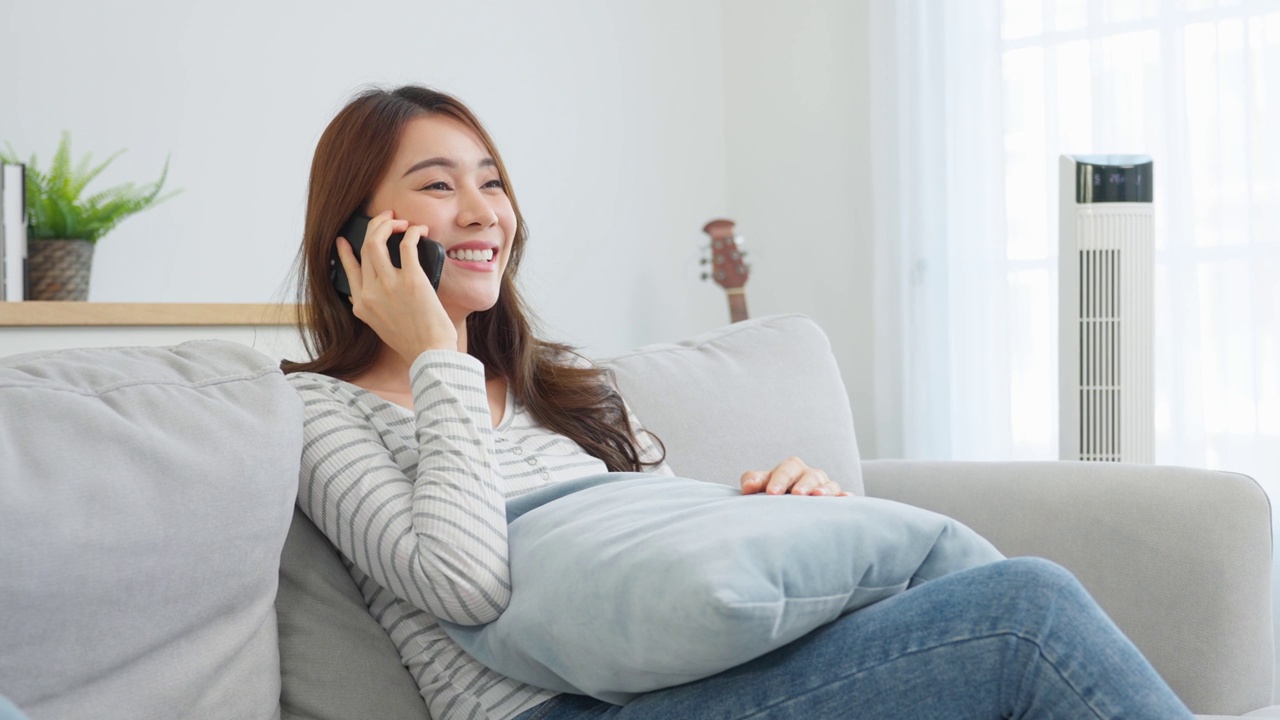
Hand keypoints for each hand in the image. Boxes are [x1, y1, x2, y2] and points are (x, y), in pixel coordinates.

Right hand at [335, 210, 457, 360]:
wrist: (430, 354)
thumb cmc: (414, 342)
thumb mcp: (381, 326)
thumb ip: (372, 308)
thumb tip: (368, 291)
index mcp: (362, 305)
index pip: (348, 270)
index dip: (345, 252)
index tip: (344, 240)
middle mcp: (370, 293)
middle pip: (365, 248)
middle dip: (375, 227)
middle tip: (388, 219)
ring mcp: (388, 285)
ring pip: (377, 240)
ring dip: (388, 225)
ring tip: (401, 221)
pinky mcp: (411, 280)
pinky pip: (407, 245)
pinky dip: (412, 233)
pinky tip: (418, 231)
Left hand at [739, 457, 849, 496]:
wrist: (785, 504)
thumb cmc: (772, 492)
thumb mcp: (761, 485)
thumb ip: (753, 481)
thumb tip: (748, 487)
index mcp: (791, 469)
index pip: (787, 469)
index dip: (779, 479)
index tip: (770, 493)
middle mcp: (810, 475)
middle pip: (811, 475)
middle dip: (804, 484)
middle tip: (796, 494)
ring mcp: (824, 487)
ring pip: (829, 484)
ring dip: (824, 490)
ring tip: (817, 496)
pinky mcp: (835, 500)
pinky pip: (842, 496)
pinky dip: (844, 497)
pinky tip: (846, 499)